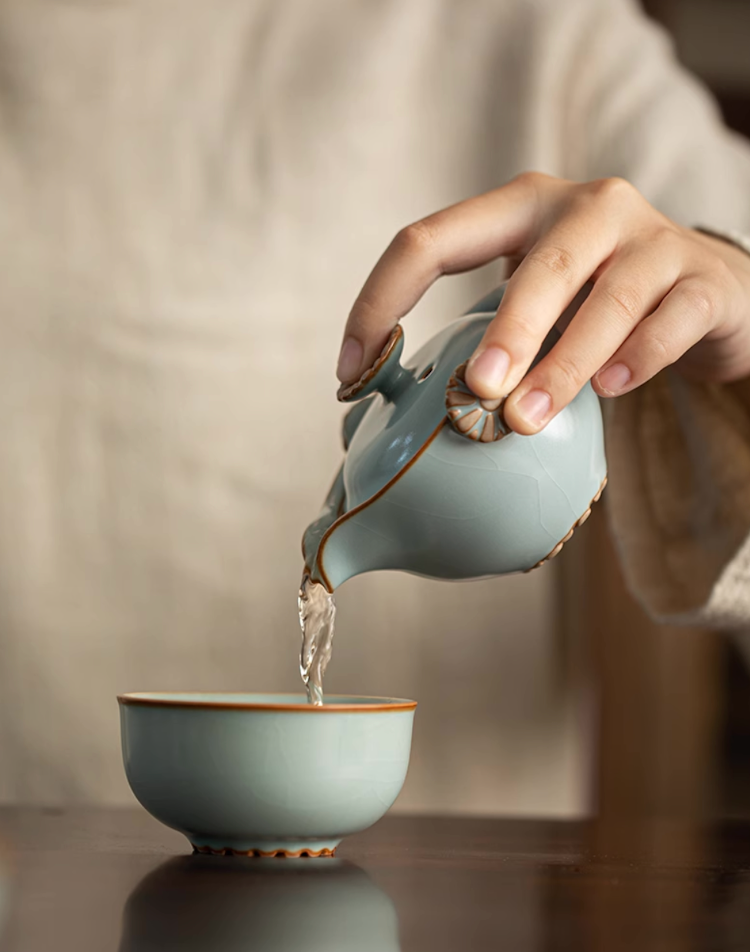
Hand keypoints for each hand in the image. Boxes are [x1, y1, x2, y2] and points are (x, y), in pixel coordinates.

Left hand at [336, 173, 749, 433]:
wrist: (706, 295)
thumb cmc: (594, 306)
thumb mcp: (532, 305)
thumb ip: (484, 335)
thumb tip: (398, 412)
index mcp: (520, 208)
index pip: (430, 239)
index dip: (381, 301)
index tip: (351, 373)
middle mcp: (588, 208)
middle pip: (541, 264)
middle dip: (505, 330)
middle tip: (476, 390)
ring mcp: (652, 238)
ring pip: (610, 297)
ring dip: (565, 362)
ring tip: (529, 417)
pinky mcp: (703, 281)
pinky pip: (668, 321)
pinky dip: (639, 358)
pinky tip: (612, 391)